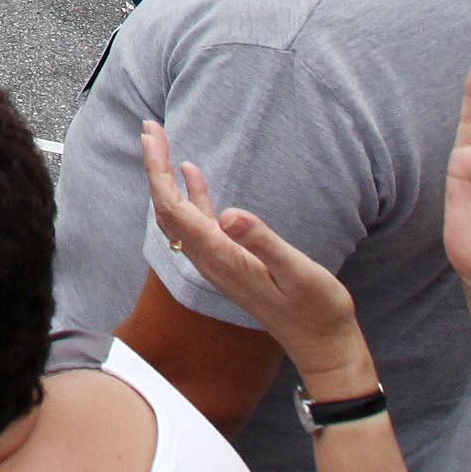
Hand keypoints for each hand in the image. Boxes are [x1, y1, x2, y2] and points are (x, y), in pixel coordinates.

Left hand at [144, 122, 366, 378]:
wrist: (321, 344)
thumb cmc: (316, 309)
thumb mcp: (297, 272)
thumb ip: (262, 243)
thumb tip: (227, 214)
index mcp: (220, 257)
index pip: (173, 208)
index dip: (158, 170)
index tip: (151, 135)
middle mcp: (210, 260)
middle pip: (167, 208)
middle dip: (154, 167)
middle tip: (149, 127)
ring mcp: (217, 262)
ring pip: (178, 214)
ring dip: (166, 178)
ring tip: (160, 143)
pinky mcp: (229, 262)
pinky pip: (198, 222)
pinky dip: (191, 194)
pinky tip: (191, 172)